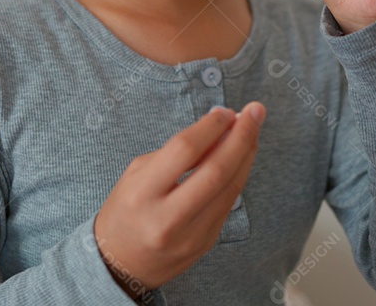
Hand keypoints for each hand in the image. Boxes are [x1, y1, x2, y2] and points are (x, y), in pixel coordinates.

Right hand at [93, 102, 264, 297]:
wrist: (120, 263)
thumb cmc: (127, 209)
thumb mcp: (138, 174)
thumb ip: (176, 152)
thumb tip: (220, 128)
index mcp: (143, 193)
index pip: (185, 150)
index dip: (210, 126)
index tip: (224, 110)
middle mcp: (168, 218)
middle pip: (217, 170)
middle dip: (242, 136)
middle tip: (255, 111)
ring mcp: (190, 235)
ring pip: (231, 188)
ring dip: (246, 154)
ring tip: (252, 128)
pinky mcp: (206, 243)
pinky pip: (228, 203)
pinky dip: (238, 175)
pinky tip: (242, 156)